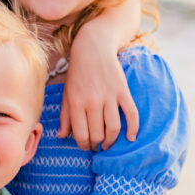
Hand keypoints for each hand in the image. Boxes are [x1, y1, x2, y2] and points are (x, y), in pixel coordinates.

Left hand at [60, 27, 138, 148]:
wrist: (93, 48)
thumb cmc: (78, 73)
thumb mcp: (67, 93)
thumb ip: (65, 115)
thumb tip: (62, 135)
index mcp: (76, 103)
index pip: (81, 135)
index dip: (84, 145)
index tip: (86, 146)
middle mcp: (92, 101)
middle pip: (97, 134)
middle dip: (97, 144)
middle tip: (97, 145)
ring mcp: (109, 96)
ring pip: (113, 128)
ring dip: (112, 141)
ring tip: (109, 143)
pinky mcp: (123, 91)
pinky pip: (131, 114)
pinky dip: (133, 128)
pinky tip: (131, 137)